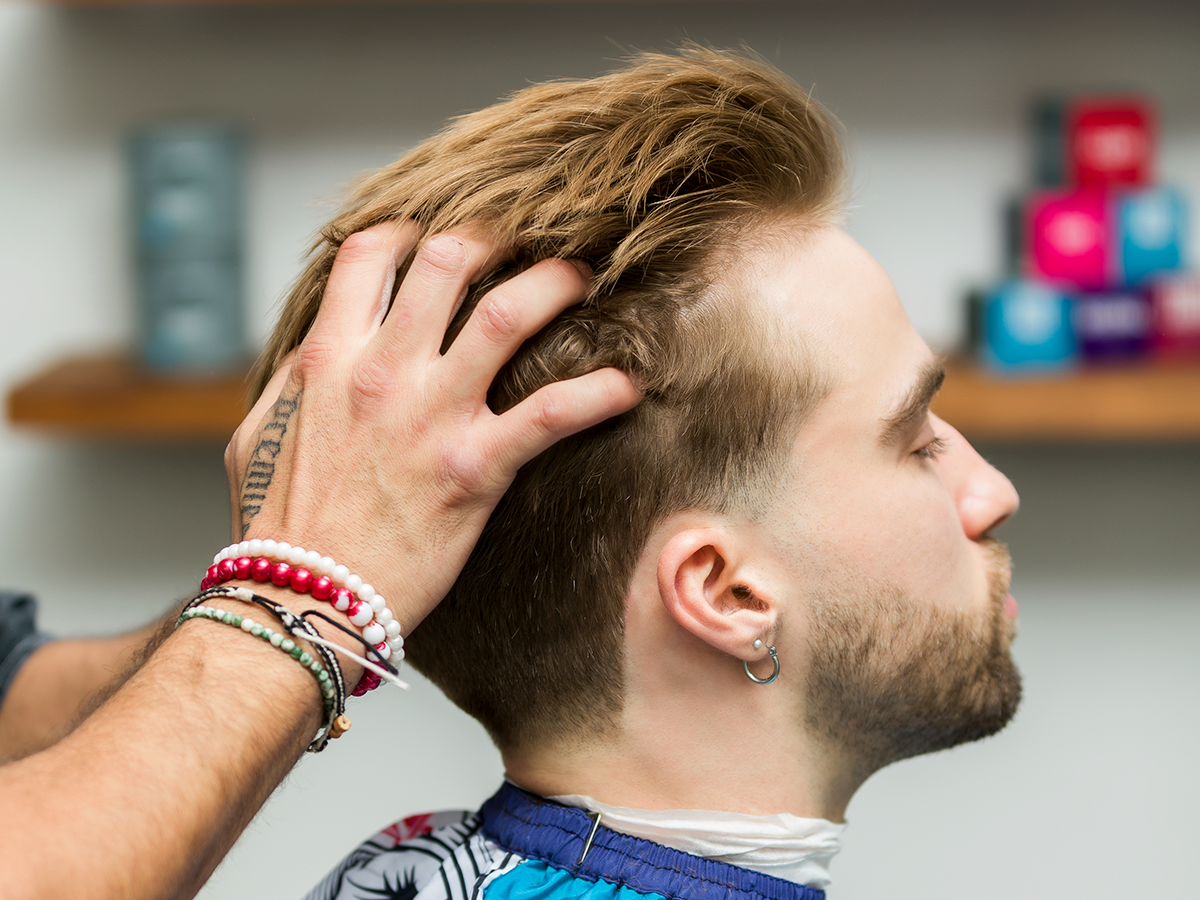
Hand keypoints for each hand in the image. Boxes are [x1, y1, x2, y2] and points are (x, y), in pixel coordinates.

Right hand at [225, 222, 639, 630]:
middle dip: (497, 238)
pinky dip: (597, 393)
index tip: (437, 235)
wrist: (300, 600)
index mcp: (329, 359)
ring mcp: (432, 416)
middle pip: (450, 261)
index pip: (371, 256)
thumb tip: (314, 355)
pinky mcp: (475, 469)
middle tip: (528, 241)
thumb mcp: (260, 437)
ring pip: (507, 315)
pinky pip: (550, 414)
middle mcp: (383, 372)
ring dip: (554, 285)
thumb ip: (291, 384)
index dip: (410, 232)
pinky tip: (627, 385)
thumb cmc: (280, 526)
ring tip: (582, 279)